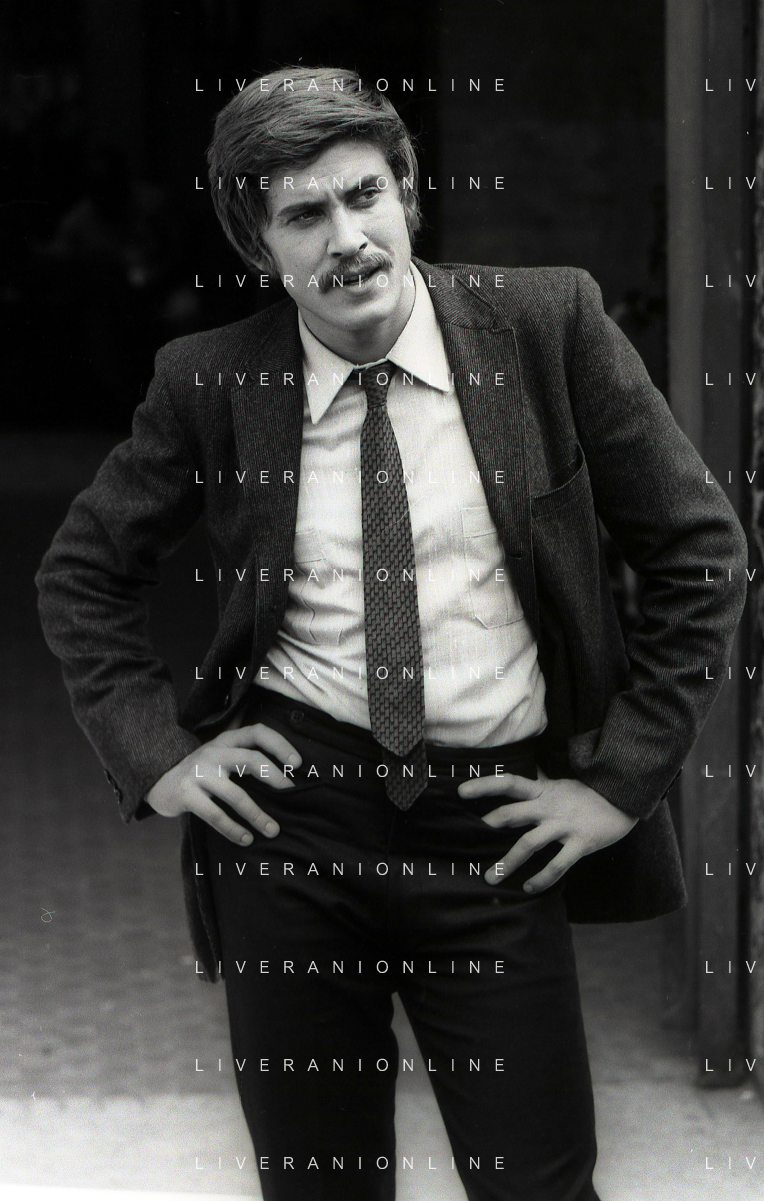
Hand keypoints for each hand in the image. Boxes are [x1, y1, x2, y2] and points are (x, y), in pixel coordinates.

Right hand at [145, 724, 300, 844]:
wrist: (157, 780)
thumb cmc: (200, 771)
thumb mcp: (219, 755)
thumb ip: (243, 756)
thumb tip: (286, 777)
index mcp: (226, 740)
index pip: (258, 732)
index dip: (280, 744)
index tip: (298, 763)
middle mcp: (213, 752)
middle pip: (251, 759)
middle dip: (275, 777)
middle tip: (291, 795)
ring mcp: (199, 773)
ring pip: (237, 795)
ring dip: (258, 815)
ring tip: (273, 830)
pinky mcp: (187, 795)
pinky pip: (216, 815)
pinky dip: (233, 829)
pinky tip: (246, 839)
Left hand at [457, 768, 636, 892]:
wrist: (626, 800)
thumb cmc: (588, 793)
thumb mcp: (560, 784)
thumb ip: (539, 783)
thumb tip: (519, 774)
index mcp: (542, 790)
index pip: (508, 783)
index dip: (484, 786)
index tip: (461, 792)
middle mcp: (549, 807)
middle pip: (513, 813)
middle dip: (490, 824)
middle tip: (468, 837)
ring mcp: (564, 826)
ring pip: (530, 843)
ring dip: (508, 862)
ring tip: (490, 877)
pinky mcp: (581, 844)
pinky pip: (558, 864)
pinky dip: (543, 877)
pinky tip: (529, 887)